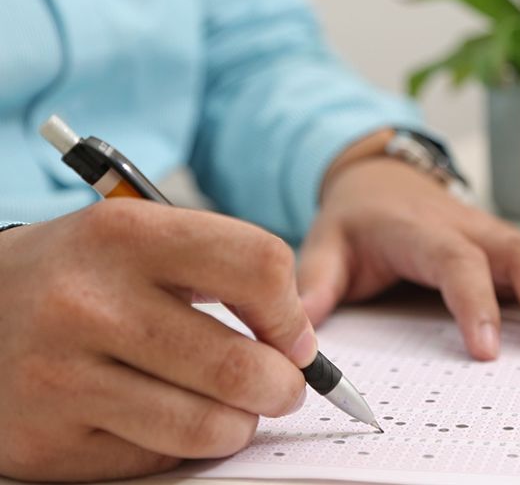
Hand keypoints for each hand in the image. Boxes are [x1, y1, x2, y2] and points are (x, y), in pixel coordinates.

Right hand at [0, 200, 315, 481]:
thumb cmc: (77, 276)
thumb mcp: (137, 240)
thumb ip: (220, 271)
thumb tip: (298, 341)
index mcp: (124, 235)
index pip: (258, 265)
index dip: (291, 311)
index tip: (294, 336)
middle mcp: (88, 303)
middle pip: (240, 364)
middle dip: (284, 386)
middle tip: (284, 387)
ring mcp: (61, 377)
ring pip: (208, 426)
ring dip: (241, 424)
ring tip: (235, 409)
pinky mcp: (48, 441)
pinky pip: (158, 457)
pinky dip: (184, 444)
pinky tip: (169, 418)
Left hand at [298, 155, 519, 360]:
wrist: (381, 179)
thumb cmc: (357, 220)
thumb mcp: (326, 243)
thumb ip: (316, 280)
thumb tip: (302, 324)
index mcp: (421, 232)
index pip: (456, 262)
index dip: (476, 302)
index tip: (488, 351)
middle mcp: (469, 228)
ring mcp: (495, 234)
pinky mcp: (509, 244)